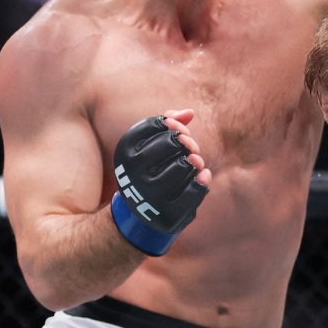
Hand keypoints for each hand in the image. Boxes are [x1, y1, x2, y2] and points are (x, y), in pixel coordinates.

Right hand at [109, 109, 210, 256]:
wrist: (140, 213)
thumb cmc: (150, 170)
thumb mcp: (149, 145)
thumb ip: (168, 123)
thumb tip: (190, 113)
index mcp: (124, 152)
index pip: (156, 124)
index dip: (173, 124)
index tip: (177, 130)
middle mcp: (132, 173)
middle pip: (172, 142)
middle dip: (187, 142)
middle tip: (190, 148)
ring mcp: (149, 196)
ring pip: (184, 166)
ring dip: (195, 162)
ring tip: (194, 163)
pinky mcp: (167, 214)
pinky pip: (195, 190)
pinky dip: (203, 180)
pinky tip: (203, 176)